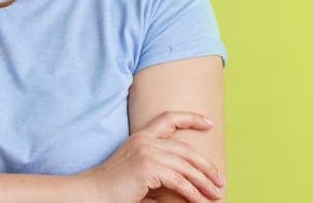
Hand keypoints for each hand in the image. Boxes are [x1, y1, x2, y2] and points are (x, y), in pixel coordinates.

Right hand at [78, 111, 225, 202]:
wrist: (91, 194)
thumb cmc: (112, 189)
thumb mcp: (137, 173)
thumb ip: (159, 171)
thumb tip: (186, 183)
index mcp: (141, 138)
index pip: (169, 119)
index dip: (191, 118)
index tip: (209, 122)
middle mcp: (145, 141)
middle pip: (186, 149)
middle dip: (206, 165)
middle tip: (220, 179)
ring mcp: (147, 152)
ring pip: (186, 167)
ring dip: (204, 183)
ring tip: (216, 194)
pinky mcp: (148, 167)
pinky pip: (179, 181)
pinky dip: (193, 193)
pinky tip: (200, 201)